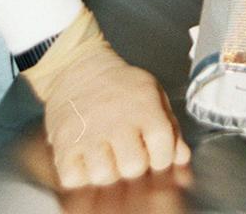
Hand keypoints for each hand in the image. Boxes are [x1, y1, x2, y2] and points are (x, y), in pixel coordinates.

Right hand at [24, 10, 189, 188]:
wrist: (78, 67)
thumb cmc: (119, 84)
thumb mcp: (152, 93)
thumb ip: (171, 126)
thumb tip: (182, 157)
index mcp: (144, 108)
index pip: (163, 152)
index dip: (162, 158)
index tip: (154, 153)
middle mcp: (117, 121)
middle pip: (133, 168)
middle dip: (133, 166)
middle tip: (127, 152)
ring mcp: (88, 133)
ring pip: (103, 176)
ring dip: (106, 171)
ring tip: (105, 154)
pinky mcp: (63, 143)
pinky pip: (73, 179)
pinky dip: (79, 175)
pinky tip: (85, 158)